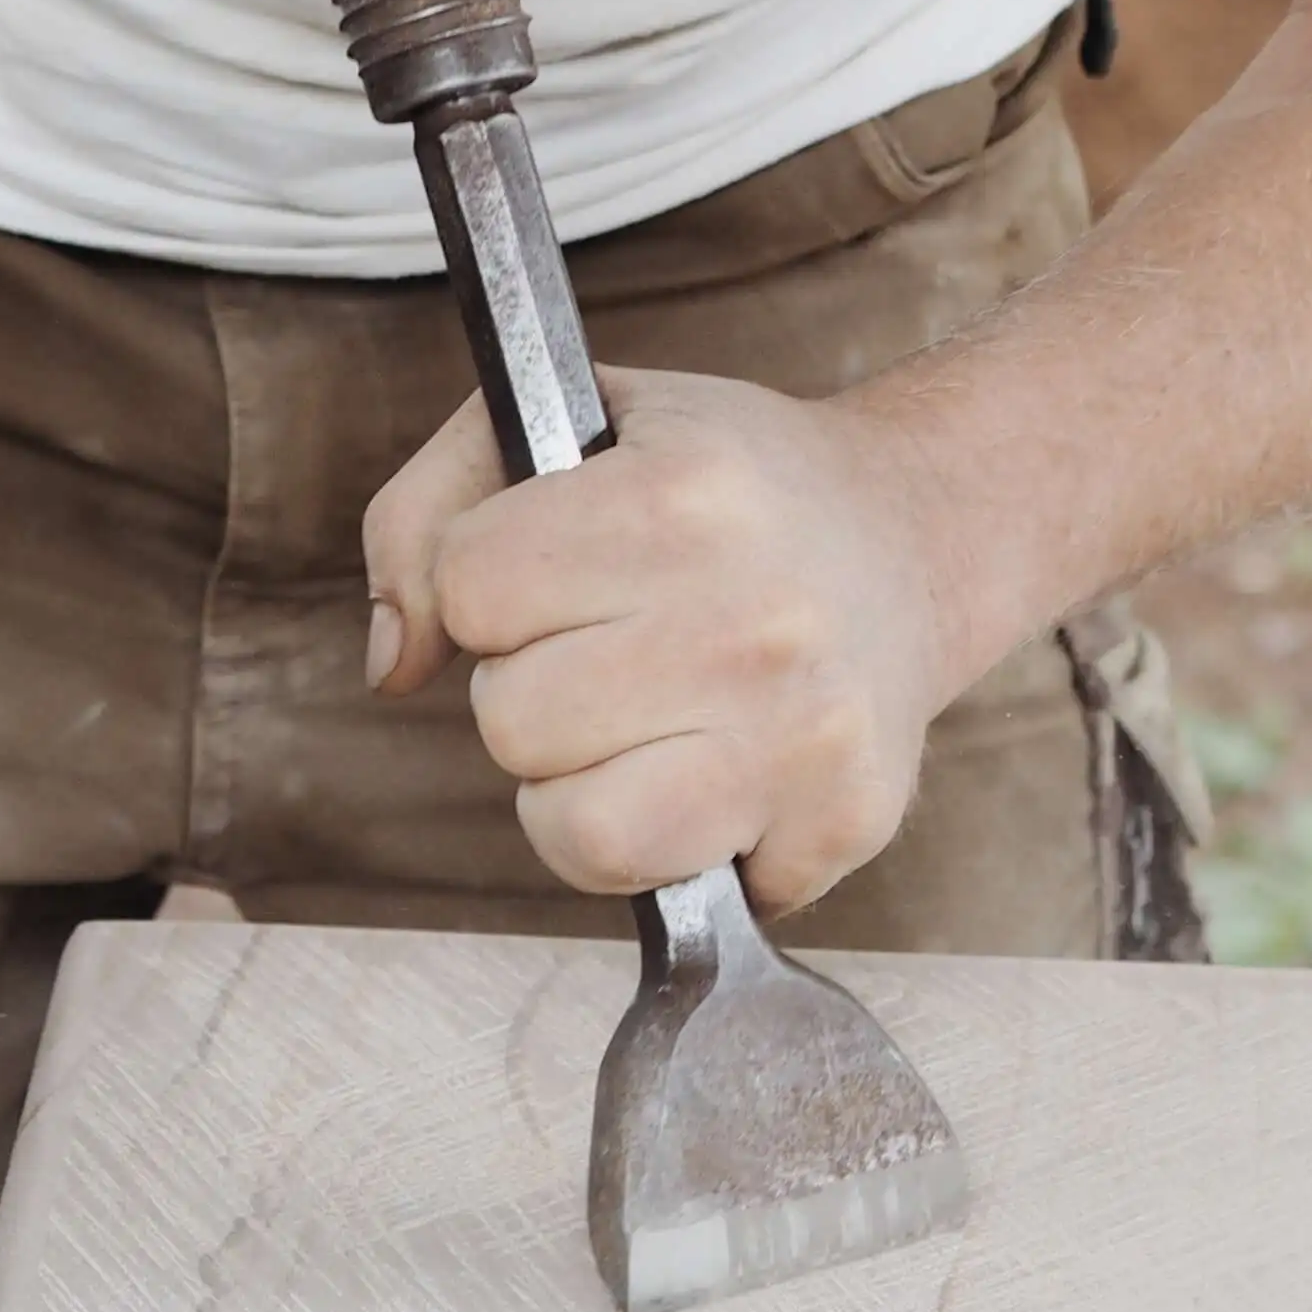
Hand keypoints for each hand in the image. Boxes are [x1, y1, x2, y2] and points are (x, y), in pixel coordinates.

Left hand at [361, 368, 957, 916]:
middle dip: (534, 684)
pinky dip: (669, 850)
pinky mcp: (841, 821)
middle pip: (508, 720)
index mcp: (681, 493)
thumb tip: (395, 667)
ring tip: (643, 722)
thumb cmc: (718, 480)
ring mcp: (804, 732)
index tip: (555, 566)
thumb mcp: (572, 420)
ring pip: (577, 832)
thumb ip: (428, 513)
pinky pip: (671, 891)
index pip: (470, 586)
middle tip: (611, 643)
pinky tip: (717, 770)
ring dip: (580, 788)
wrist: (916, 535)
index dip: (490, 582)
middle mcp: (754, 616)